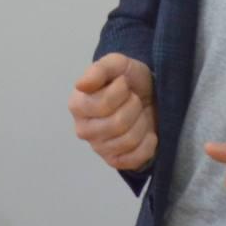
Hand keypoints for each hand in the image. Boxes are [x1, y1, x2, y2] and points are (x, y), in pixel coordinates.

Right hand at [69, 53, 157, 171]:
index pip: (104, 104)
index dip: (122, 91)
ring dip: (142, 123)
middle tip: (134, 99)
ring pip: (129, 140)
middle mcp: (83, 129)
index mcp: (77, 104)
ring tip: (139, 114)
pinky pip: (135, 159)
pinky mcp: (115, 161)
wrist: (147, 96)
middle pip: (118, 124)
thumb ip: (99, 69)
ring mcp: (98, 148)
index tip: (124, 84)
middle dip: (134, 107)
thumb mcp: (117, 64)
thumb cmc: (129, 80)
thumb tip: (80, 85)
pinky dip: (148, 144)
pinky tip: (147, 133)